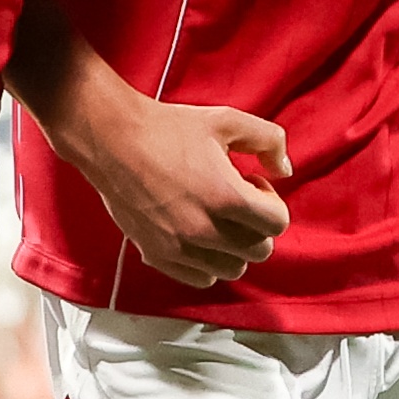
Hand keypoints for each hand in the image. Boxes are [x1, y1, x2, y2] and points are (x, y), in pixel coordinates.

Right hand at [61, 89, 293, 288]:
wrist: (113, 140)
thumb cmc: (168, 128)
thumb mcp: (226, 120)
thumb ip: (268, 141)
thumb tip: (285, 169)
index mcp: (226, 197)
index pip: (277, 223)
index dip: (271, 201)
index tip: (252, 184)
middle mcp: (204, 229)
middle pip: (260, 250)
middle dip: (257, 225)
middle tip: (237, 200)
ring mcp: (179, 246)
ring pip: (233, 269)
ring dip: (235, 247)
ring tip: (217, 217)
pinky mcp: (158, 254)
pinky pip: (201, 278)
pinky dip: (208, 263)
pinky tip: (199, 234)